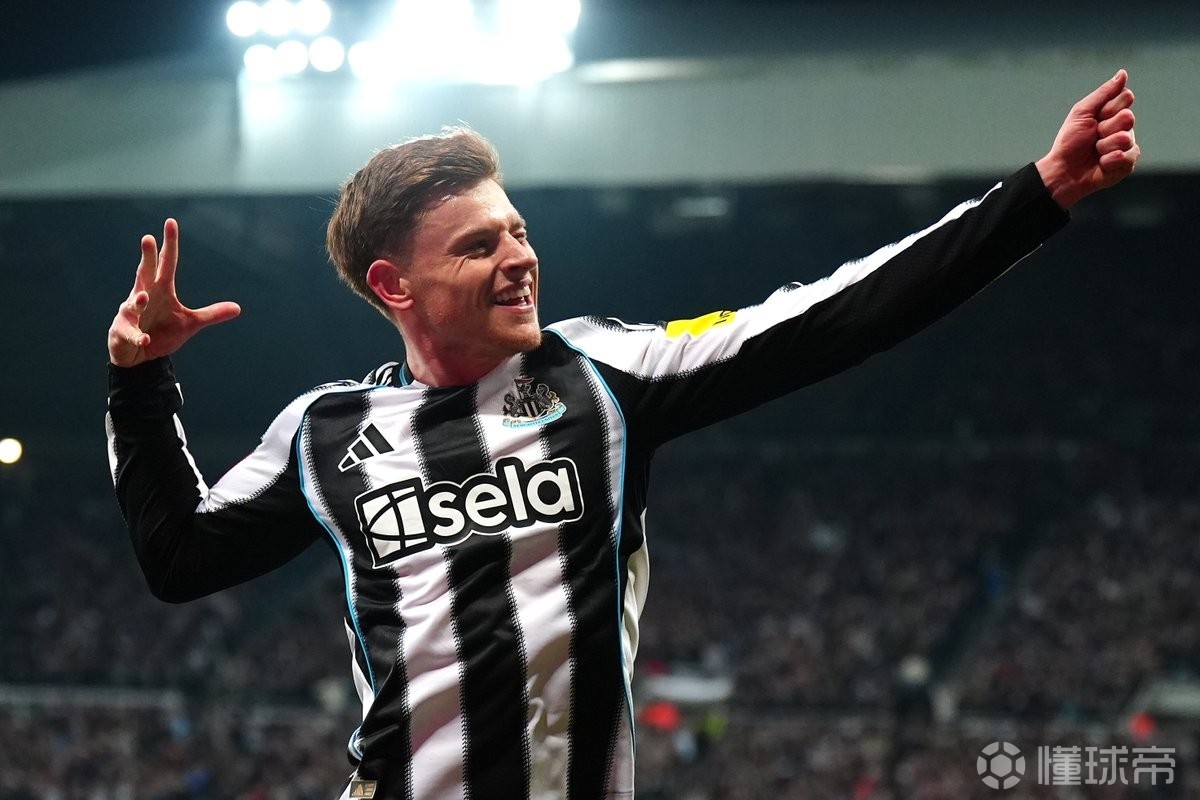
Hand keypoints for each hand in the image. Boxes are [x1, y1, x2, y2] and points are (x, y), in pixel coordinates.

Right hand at [107, 218, 241, 366]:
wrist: (138, 353)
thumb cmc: (161, 332)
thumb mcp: (190, 323)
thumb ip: (212, 314)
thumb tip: (238, 308)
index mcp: (161, 289)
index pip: (166, 263)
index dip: (169, 244)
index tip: (171, 222)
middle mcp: (145, 295)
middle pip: (146, 272)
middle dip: (147, 257)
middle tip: (148, 238)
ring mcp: (131, 313)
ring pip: (133, 302)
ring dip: (138, 300)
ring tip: (143, 298)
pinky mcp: (124, 331)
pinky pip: (132, 333)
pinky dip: (138, 337)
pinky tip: (146, 340)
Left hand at [1035, 69, 1140, 209]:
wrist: (1063, 170)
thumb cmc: (1070, 142)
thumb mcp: (1082, 113)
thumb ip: (1104, 93)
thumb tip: (1123, 73)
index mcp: (1113, 113)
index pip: (1126, 97)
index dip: (1108, 108)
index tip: (1094, 117)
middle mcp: (1123, 128)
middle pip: (1128, 117)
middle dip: (1105, 128)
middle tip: (1093, 137)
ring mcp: (1127, 146)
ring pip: (1126, 138)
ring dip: (1104, 146)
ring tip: (1095, 152)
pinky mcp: (1127, 164)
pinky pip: (1126, 156)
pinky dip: (1108, 161)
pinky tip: (1100, 164)